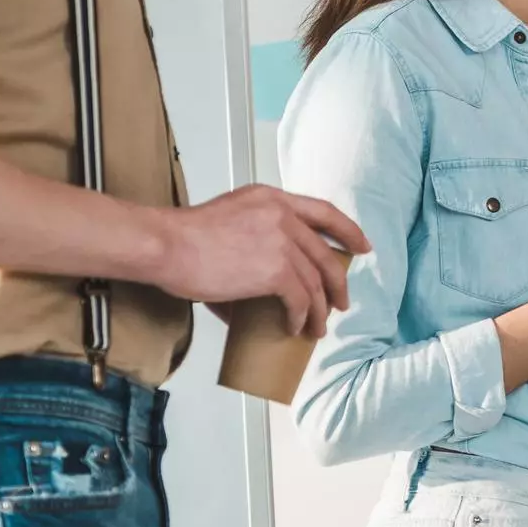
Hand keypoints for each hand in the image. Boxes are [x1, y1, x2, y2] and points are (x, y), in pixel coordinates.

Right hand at [147, 186, 370, 337]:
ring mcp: (281, 241)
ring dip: (320, 309)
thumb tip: (262, 287)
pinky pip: (300, 299)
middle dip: (338, 282)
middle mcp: (282, 214)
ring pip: (316, 281)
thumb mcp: (228, 222)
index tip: (363, 246)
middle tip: (342, 302)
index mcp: (271, 198)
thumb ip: (254, 242)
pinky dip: (301, 317)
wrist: (165, 245)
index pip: (323, 211)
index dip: (348, 230)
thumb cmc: (183, 239)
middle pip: (326, 252)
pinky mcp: (274, 269)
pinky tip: (294, 328)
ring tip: (318, 328)